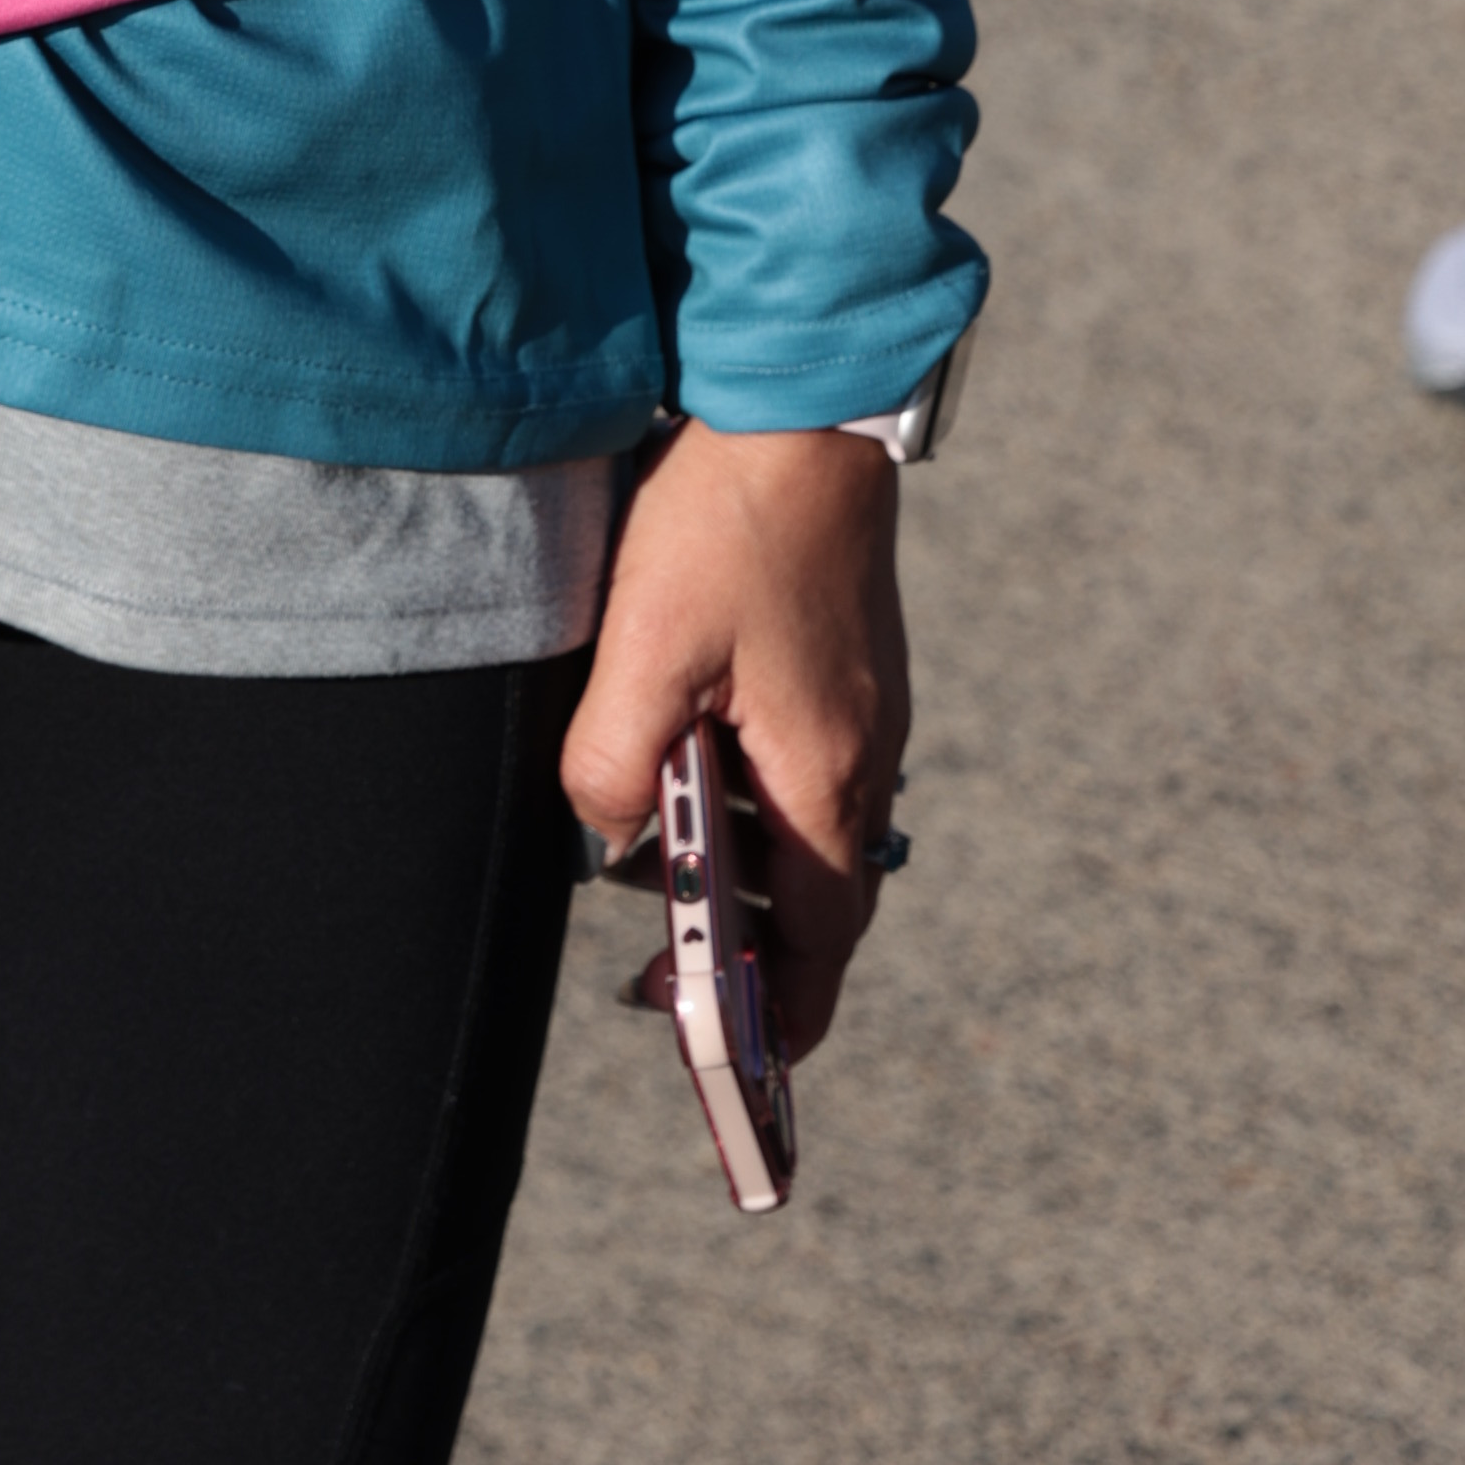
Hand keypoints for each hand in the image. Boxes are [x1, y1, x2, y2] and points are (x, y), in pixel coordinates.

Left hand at [563, 424, 908, 1066]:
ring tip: (647, 837)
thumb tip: (601, 837)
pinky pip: (802, 762)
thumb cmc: (731, 523)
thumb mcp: (646, 646)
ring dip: (735, 853)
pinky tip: (683, 745)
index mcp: (826, 778)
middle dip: (742, 938)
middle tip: (657, 951)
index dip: (776, 1014)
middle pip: (814, 896)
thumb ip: (614, 759)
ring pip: (802, 824)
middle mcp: (863, 758)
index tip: (729, 1059)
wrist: (802, 405)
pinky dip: (746, 787)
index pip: (818, 943)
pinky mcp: (846, 663)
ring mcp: (863, 708)